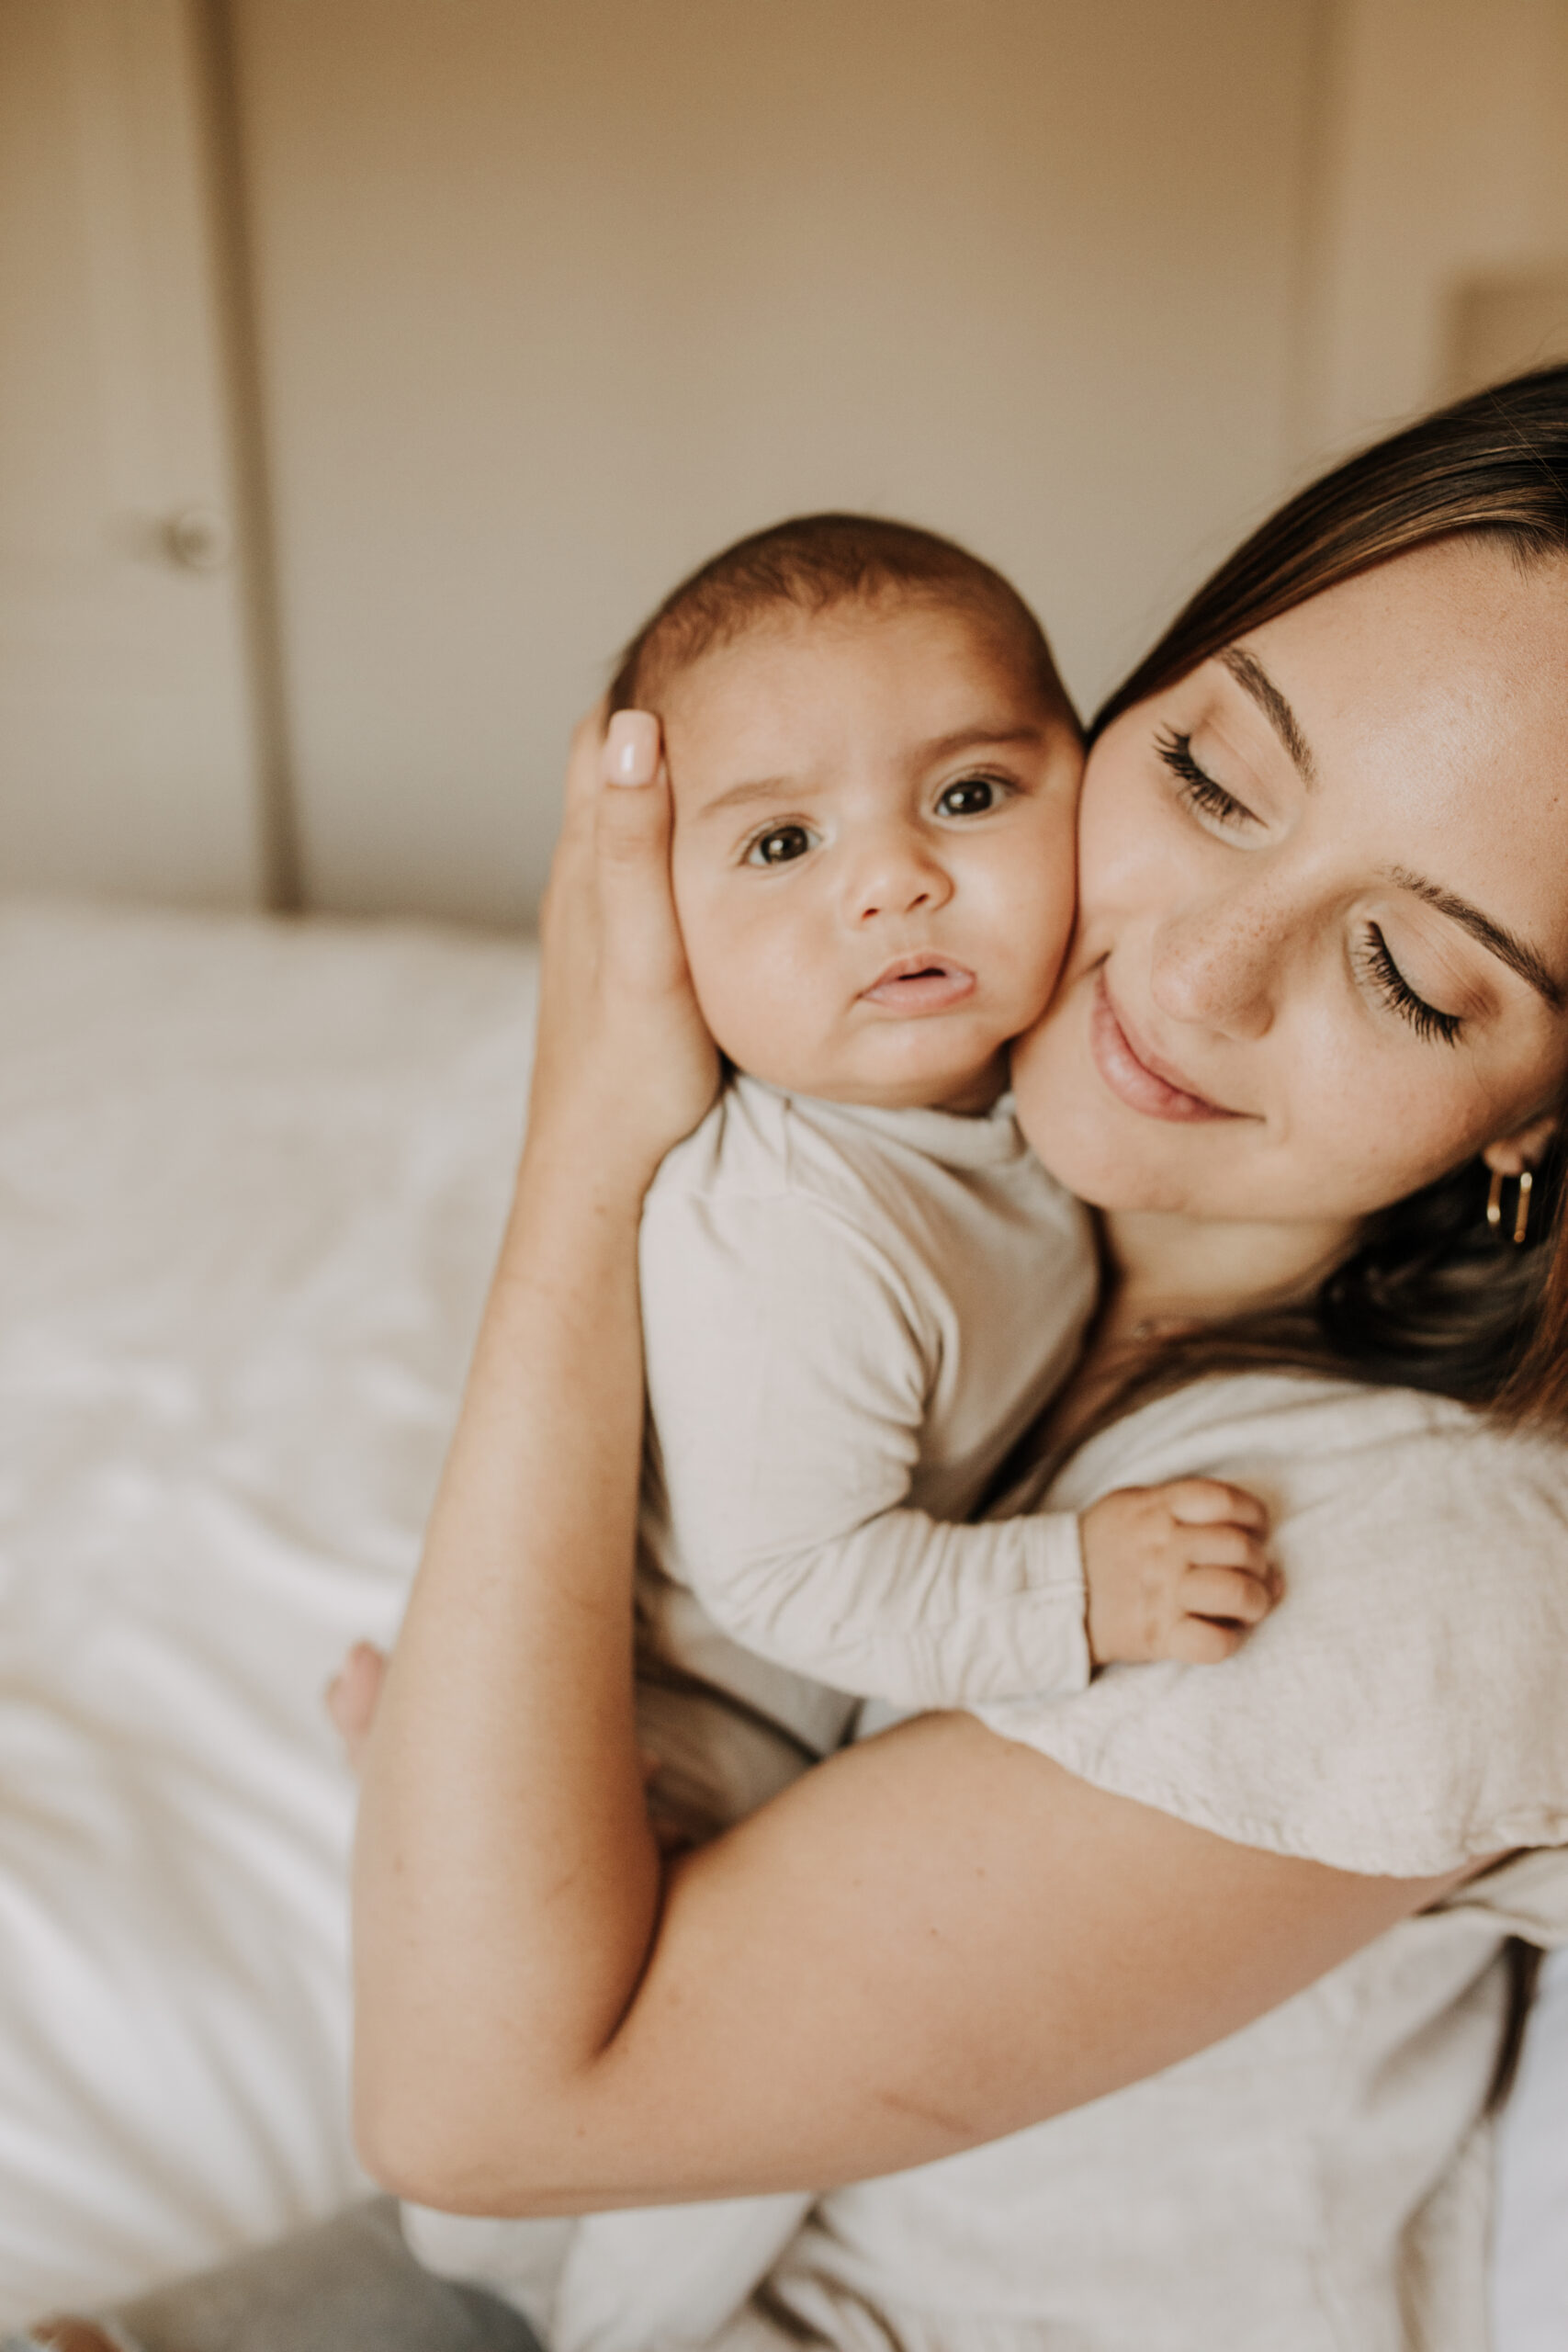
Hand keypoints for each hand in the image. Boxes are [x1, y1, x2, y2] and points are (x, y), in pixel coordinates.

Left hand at [528, 707, 719, 1194]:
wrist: (603, 1169)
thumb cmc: (632, 1069)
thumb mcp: (646, 950)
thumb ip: (636, 842)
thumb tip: (631, 721)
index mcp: (587, 866)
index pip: (607, 735)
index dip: (657, 680)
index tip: (724, 639)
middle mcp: (582, 885)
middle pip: (621, 767)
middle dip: (674, 714)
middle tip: (753, 671)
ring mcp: (600, 927)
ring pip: (638, 823)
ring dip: (682, 777)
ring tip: (755, 737)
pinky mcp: (624, 966)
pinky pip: (652, 874)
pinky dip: (687, 838)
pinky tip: (731, 852)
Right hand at [1081, 1479, 1275, 1667]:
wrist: (1049, 1594)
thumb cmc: (1102, 1547)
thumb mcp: (1132, 1505)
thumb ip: (1186, 1508)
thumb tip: (1260, 1538)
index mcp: (1156, 1510)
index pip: (1224, 1500)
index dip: (1253, 1514)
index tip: (1255, 1530)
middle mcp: (1163, 1548)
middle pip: (1240, 1548)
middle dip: (1259, 1563)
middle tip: (1251, 1574)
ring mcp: (1162, 1593)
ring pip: (1238, 1593)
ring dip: (1256, 1602)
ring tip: (1249, 1606)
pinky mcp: (1157, 1635)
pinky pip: (1214, 1643)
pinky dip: (1231, 1641)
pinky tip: (1224, 1634)